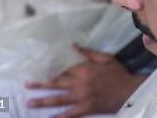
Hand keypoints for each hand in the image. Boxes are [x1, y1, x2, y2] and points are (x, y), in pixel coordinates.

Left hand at [25, 44, 146, 117]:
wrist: (130, 91)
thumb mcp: (106, 58)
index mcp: (85, 68)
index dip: (51, 68)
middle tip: (26, 84)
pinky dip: (59, 117)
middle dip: (40, 84)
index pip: (64, 68)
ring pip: (59, 99)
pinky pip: (70, 114)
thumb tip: (73, 46)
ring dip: (43, 100)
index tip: (38, 68)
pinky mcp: (87, 108)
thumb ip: (88, 53)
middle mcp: (81, 82)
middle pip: (57, 83)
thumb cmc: (118, 73)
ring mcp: (83, 97)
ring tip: (30, 102)